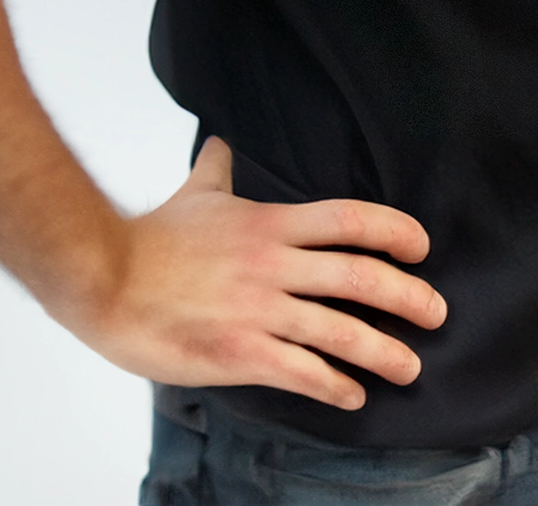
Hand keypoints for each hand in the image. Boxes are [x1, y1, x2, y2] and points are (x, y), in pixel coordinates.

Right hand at [63, 139, 442, 411]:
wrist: (99, 278)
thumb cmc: (148, 240)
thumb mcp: (195, 197)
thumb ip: (217, 171)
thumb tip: (220, 142)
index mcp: (272, 225)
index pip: (354, 220)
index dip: (397, 233)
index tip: (422, 249)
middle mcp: (274, 266)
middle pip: (362, 278)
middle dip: (410, 298)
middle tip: (438, 315)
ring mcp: (258, 311)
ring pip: (340, 332)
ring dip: (384, 351)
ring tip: (410, 366)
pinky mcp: (236, 353)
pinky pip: (300, 371)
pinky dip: (333, 385)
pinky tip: (352, 395)